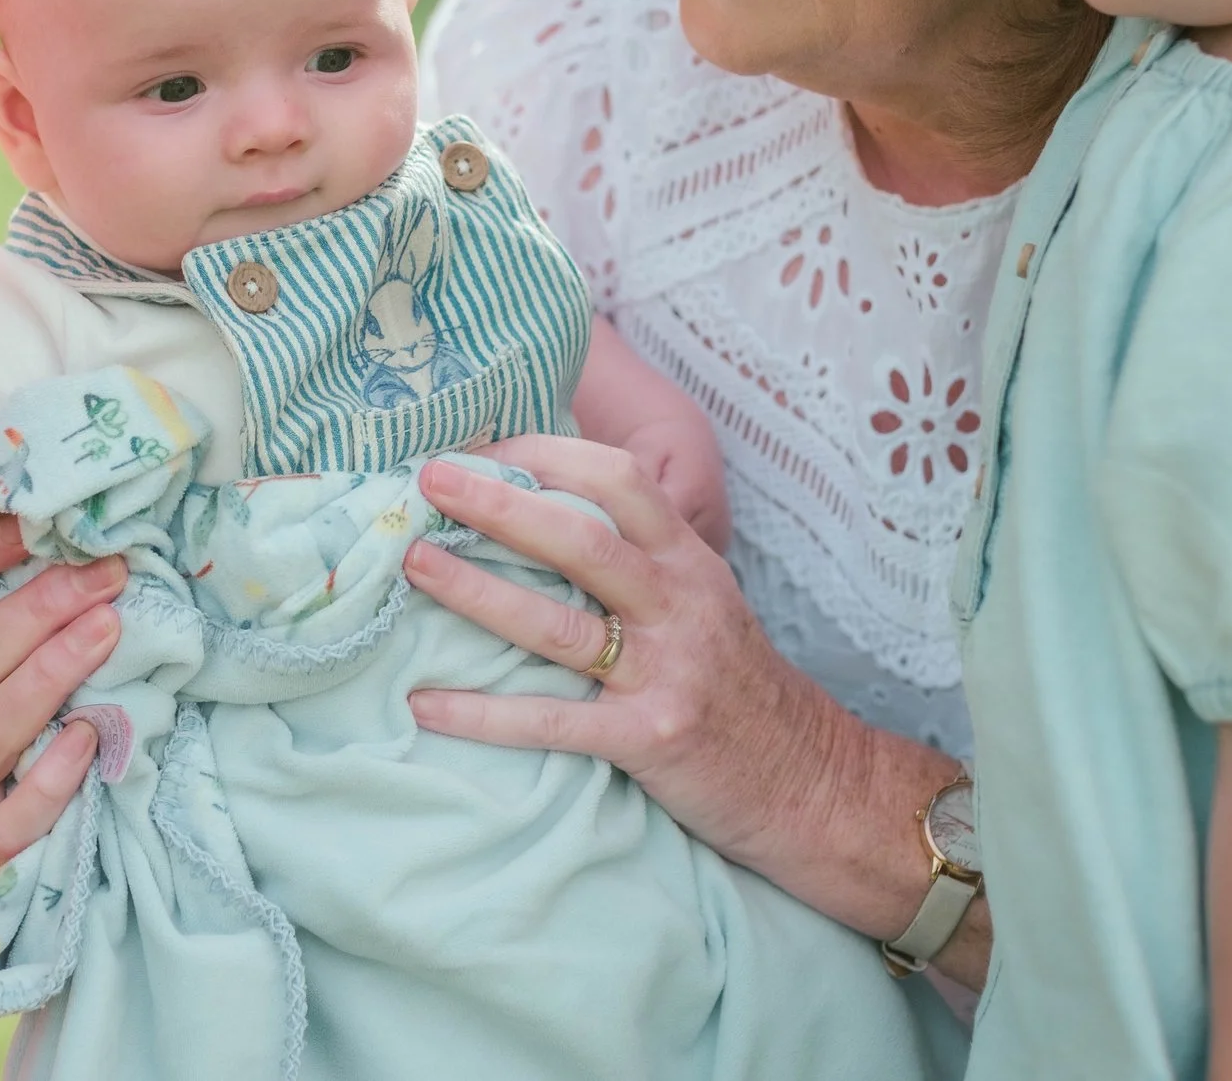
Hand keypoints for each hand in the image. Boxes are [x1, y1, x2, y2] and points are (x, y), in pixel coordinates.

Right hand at [0, 517, 124, 873]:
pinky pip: (10, 817)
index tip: (45, 520)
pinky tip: (89, 736)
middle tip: (107, 573)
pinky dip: (51, 776)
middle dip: (41, 610)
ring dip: (53, 674)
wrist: (9, 805)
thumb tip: (55, 504)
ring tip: (110, 629)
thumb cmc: (10, 690)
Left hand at [402, 433, 977, 989]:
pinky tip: (426, 705)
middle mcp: (680, 605)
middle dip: (500, 503)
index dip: (546, 453)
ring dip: (477, 592)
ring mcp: (668, 674)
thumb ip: (639, 560)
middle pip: (582, 537)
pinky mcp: (652, 740)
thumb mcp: (704, 603)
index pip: (620, 478)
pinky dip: (485, 714)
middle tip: (429, 480)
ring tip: (414, 565)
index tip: (479, 446)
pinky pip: (554, 723)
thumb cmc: (739, 687)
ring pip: (559, 624)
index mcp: (690, 561)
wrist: (817, 784)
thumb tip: (535, 514)